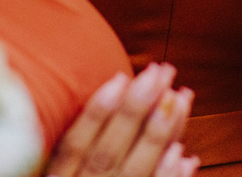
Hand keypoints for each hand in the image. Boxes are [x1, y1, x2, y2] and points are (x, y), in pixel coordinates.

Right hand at [47, 63, 198, 176]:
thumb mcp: (55, 168)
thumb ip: (74, 142)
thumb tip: (112, 90)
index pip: (73, 145)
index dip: (95, 113)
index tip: (120, 78)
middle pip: (107, 154)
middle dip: (136, 111)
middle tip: (161, 74)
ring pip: (134, 173)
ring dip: (159, 135)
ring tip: (180, 98)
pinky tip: (185, 155)